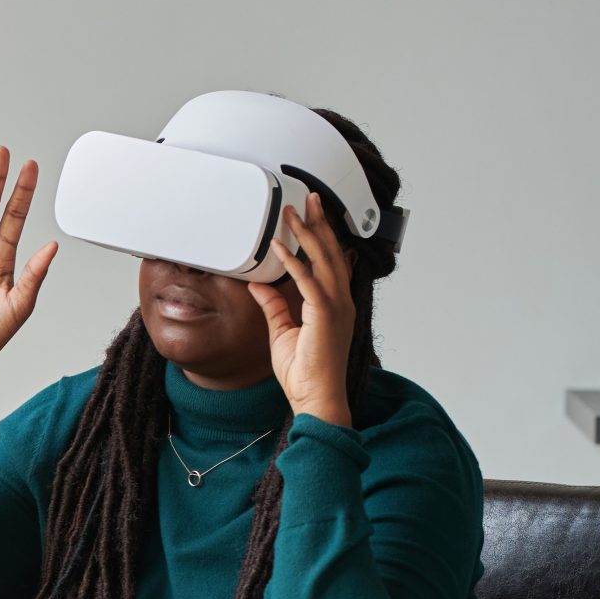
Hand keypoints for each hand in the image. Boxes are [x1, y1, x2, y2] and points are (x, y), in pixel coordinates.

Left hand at [248, 191, 355, 426]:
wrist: (316, 399)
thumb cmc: (305, 373)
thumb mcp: (283, 332)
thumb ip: (274, 306)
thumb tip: (259, 285)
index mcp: (334, 304)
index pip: (332, 262)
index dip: (324, 237)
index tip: (314, 216)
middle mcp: (340, 301)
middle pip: (332, 253)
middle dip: (320, 224)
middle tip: (309, 200)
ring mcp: (336, 307)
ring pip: (324, 260)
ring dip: (308, 233)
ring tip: (295, 212)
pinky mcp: (325, 315)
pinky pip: (309, 281)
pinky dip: (295, 262)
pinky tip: (282, 247)